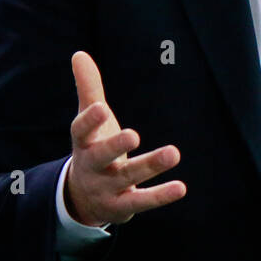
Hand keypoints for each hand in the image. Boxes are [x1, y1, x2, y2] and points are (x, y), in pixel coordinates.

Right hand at [65, 50, 186, 225]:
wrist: (83, 197)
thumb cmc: (92, 147)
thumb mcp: (89, 121)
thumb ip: (88, 89)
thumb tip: (79, 53)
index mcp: (83, 143)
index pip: (80, 131)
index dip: (90, 121)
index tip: (101, 107)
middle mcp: (92, 166)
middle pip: (101, 157)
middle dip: (115, 147)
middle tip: (134, 134)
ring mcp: (106, 189)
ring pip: (128, 177)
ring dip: (150, 165)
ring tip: (173, 153)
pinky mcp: (122, 207)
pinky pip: (142, 201)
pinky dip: (161, 195)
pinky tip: (181, 187)